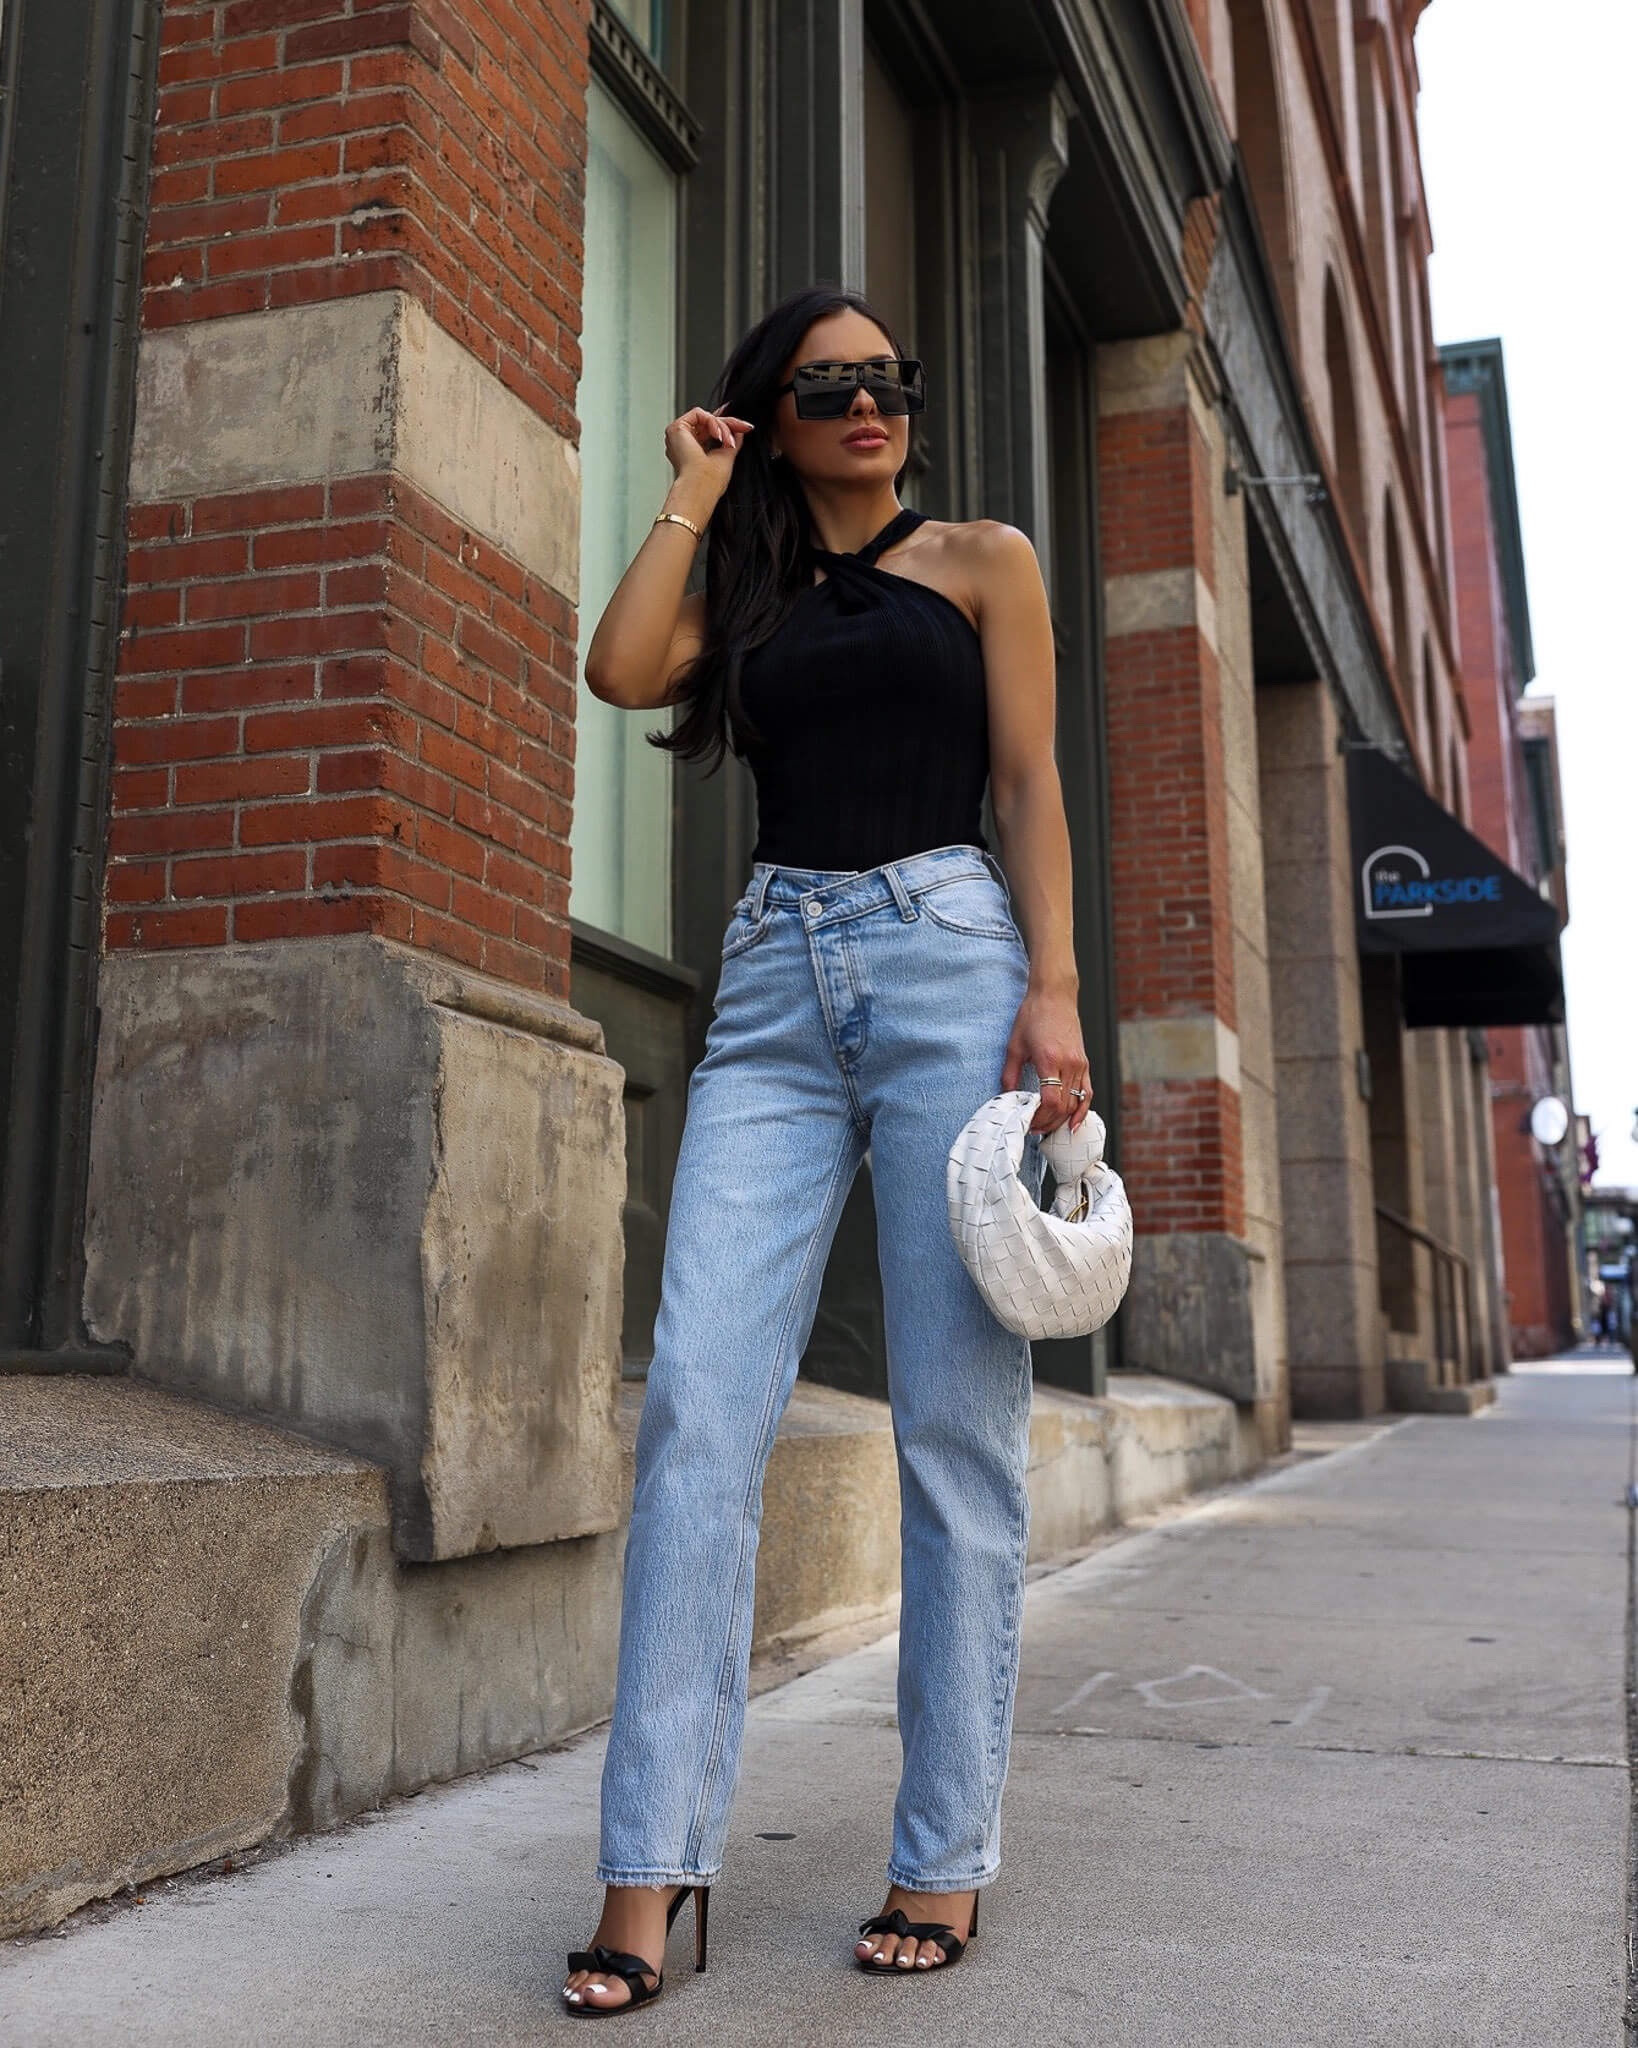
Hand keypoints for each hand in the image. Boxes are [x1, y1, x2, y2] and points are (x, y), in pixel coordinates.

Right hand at [664, 406, 756, 497]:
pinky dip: (713, 423)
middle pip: (708, 422)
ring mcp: (679, 436)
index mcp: (692, 450)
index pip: (709, 430)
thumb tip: (739, 428)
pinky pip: (698, 414)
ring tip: (727, 442)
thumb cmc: (710, 482)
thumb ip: (731, 440)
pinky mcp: (677, 428)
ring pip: (705, 418)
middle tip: (743, 427)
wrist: (700, 488)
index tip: (743, 425)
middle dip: (729, 423)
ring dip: (722, 427)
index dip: (725, 424)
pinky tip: (718, 436)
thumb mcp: (727, 456)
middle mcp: (684, 443)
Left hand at [1000, 986, 1093, 1134]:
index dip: (1040, 1117)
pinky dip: (1082, 1110)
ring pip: (1076, 1102)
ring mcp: (1080, 1064)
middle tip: (1033, 1129)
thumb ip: (1010, 1074)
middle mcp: (1069, 1063)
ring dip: (1062, 1119)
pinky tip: (1074, 1122)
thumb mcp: (1014, 1045)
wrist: (1054, 996)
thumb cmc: (1033, 1016)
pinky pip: (1087, 1092)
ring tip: (1047, 1127)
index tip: (1028, 1123)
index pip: (1050, 1100)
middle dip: (1048, 1122)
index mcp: (1050, 1059)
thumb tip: (1006, 1096)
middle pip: (1064, 1106)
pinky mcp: (1085, 1062)